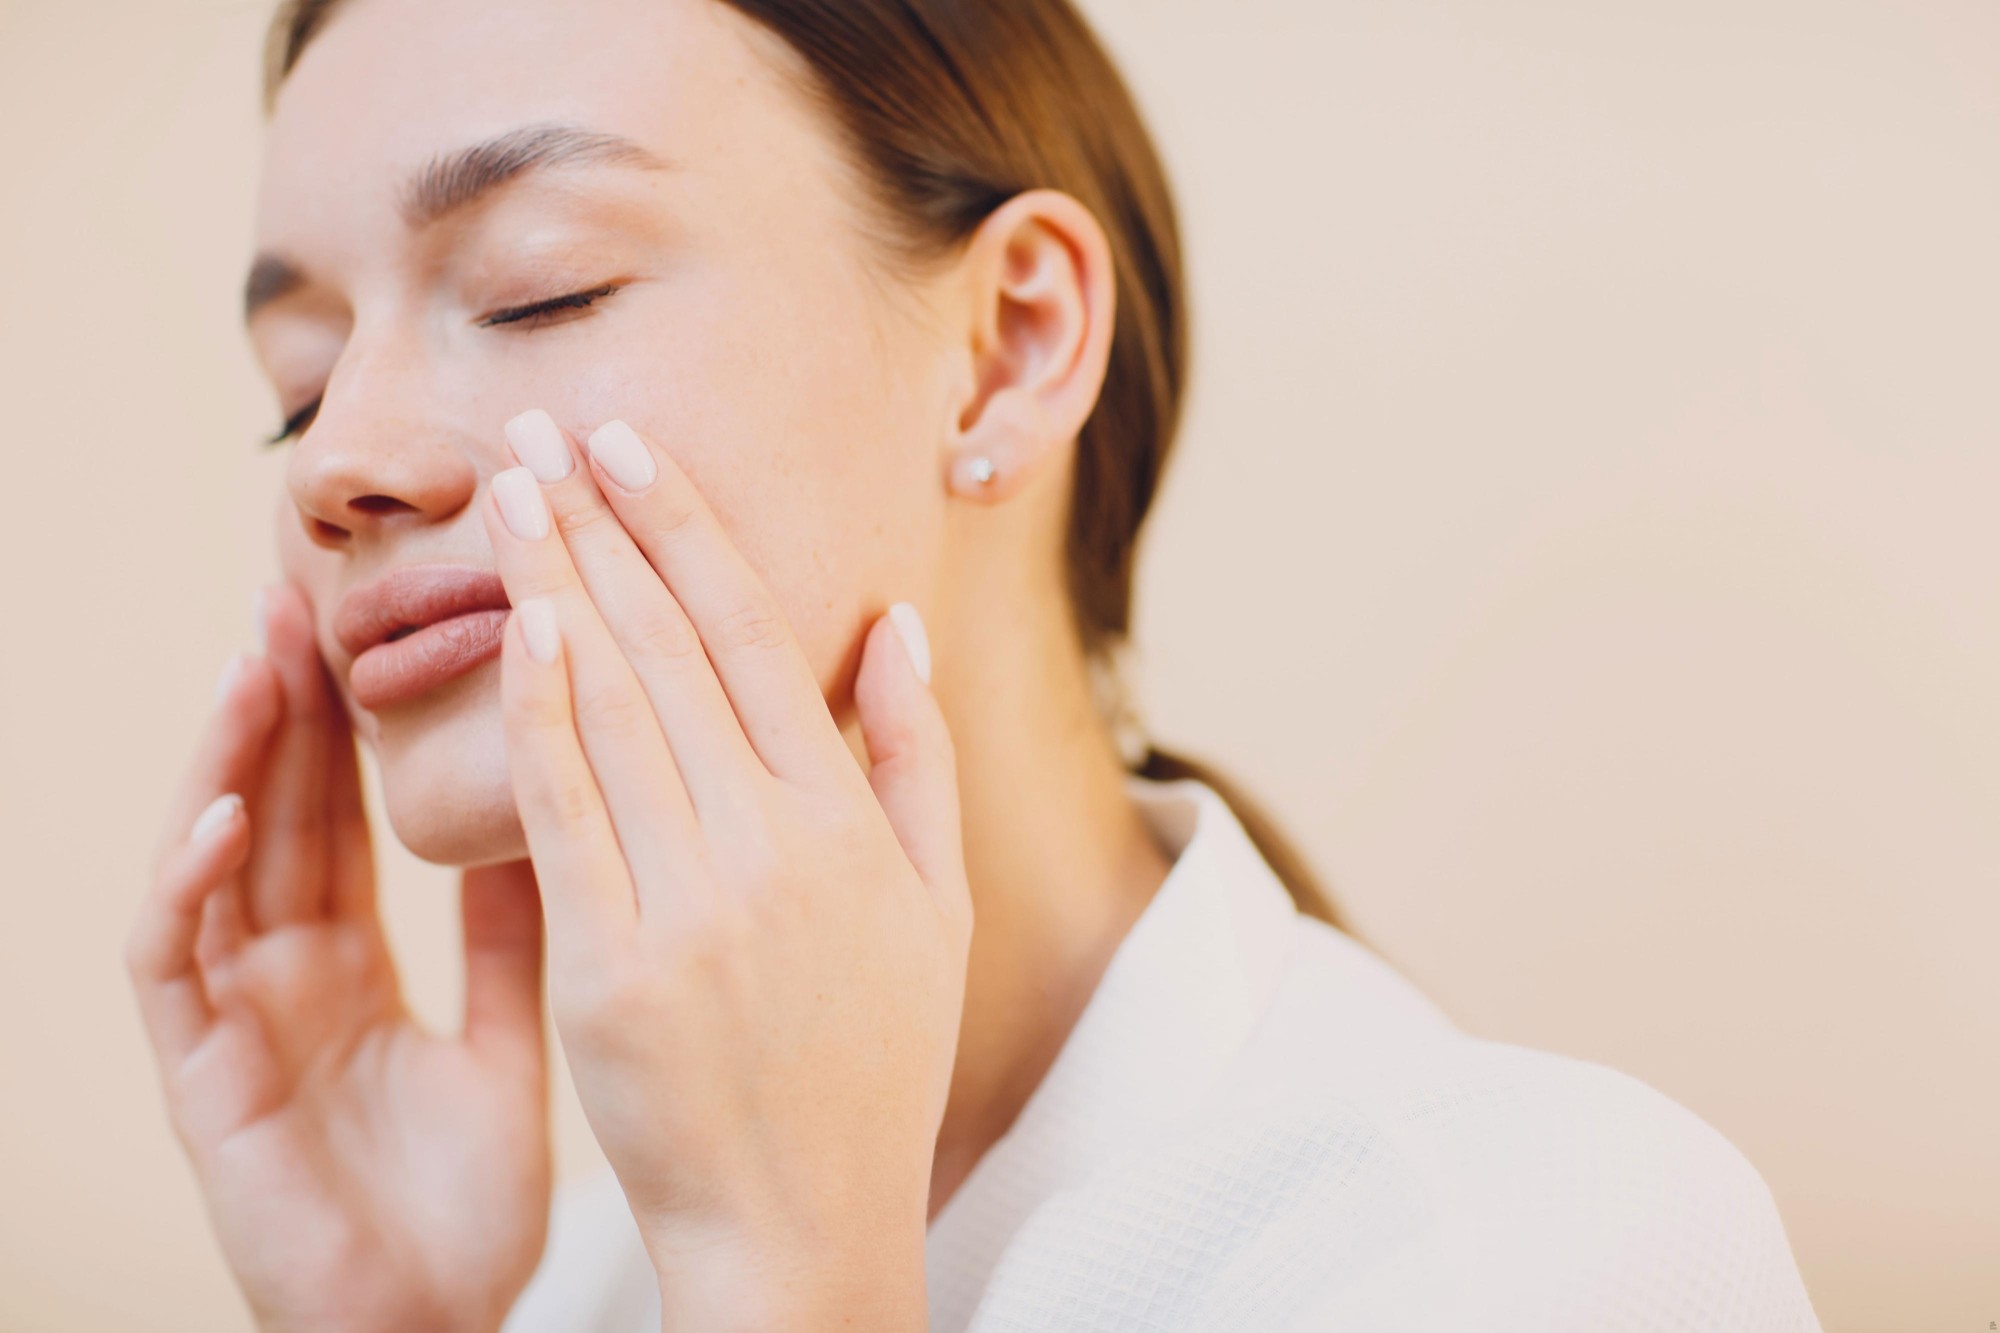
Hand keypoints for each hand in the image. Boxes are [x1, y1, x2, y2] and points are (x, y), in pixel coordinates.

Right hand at [125, 584, 551, 1332]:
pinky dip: (191, 884)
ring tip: (262, 659)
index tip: (382, 618)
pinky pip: (176, 966)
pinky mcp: (202, 1083)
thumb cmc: (469, 1202)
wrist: (439, 1331)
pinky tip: (227, 813)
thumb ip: (513, 930)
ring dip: (231, 761)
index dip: (354, 720)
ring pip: (213, 862)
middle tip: (306, 590)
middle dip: (286, 706)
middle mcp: (285, 977)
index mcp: (356, 962)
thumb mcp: (514, 1031)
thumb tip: (552, 809)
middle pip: (278, 814)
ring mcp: (236, 1024)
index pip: (347, 812)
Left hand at [483, 412, 972, 1329]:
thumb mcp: (936, 909)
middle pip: (671, 648)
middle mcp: (771, 844)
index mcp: (846, 822)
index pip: (757, 636)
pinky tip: (508, 629)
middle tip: (543, 432)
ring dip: (555, 587)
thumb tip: (895, 623)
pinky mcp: (612, 967)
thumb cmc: (873, 1065)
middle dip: (600, 526)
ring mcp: (689, 903)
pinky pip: (564, 813)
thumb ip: (917, 758)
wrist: (802, 1224)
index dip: (687, 528)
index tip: (631, 447)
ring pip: (612, 708)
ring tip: (508, 496)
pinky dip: (534, 710)